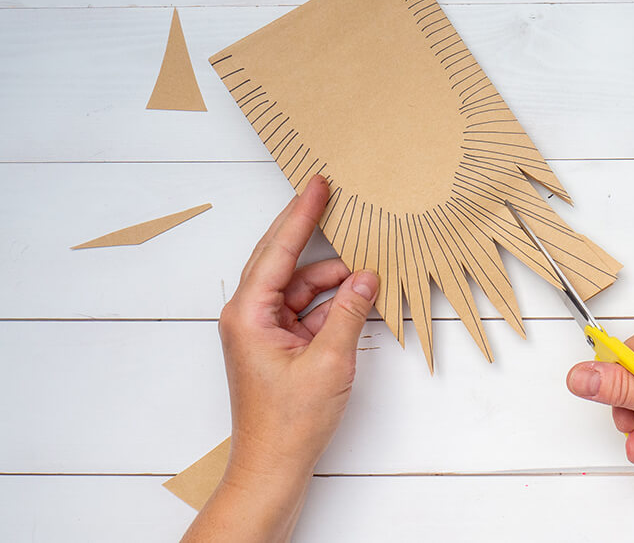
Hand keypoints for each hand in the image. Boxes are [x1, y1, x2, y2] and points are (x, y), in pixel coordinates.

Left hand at [183, 175, 378, 541]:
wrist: (273, 468)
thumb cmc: (288, 423)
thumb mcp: (329, 361)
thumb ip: (349, 312)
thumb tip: (366, 277)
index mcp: (249, 313)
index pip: (278, 249)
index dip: (301, 214)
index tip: (317, 184)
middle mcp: (250, 315)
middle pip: (282, 259)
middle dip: (309, 230)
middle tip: (330, 196)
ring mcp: (264, 329)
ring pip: (300, 286)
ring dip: (332, 279)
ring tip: (367, 270)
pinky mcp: (278, 344)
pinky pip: (306, 309)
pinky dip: (331, 303)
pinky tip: (357, 297)